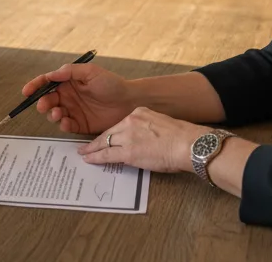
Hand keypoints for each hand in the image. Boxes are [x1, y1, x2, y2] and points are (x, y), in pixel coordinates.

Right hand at [21, 63, 134, 134]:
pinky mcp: (80, 124)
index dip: (35, 86)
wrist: (129, 101)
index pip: (47, 83)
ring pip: (54, 114)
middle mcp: (68, 96)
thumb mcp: (91, 72)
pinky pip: (66, 125)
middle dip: (42, 103)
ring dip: (52, 114)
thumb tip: (50, 75)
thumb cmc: (111, 83)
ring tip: (57, 114)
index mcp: (68, 82)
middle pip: (48, 100)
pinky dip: (62, 125)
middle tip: (44, 106)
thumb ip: (70, 71)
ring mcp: (73, 111)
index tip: (26, 92)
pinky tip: (65, 122)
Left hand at [78, 107, 208, 172]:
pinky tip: (89, 159)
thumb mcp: (161, 123)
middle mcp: (130, 121)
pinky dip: (96, 157)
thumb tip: (143, 139)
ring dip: (93, 149)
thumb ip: (148, 128)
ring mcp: (128, 136)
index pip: (120, 124)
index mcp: (140, 113)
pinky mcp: (128, 152)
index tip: (106, 137)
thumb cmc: (182, 138)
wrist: (188, 144)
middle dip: (97, 140)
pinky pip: (107, 154)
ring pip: (105, 142)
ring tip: (84, 153)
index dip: (111, 132)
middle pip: (109, 132)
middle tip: (86, 145)